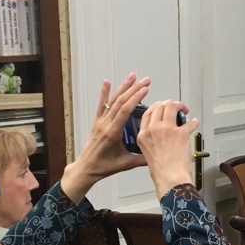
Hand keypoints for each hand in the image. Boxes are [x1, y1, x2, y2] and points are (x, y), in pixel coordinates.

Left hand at [60, 74, 150, 204]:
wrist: (86, 168)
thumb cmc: (104, 167)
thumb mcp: (126, 164)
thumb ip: (142, 159)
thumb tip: (159, 154)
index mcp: (113, 132)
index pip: (125, 111)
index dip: (135, 98)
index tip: (145, 89)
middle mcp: (106, 124)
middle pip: (120, 102)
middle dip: (134, 89)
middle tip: (146, 80)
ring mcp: (100, 122)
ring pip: (112, 101)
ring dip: (123, 88)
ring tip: (132, 76)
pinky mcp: (97, 122)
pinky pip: (101, 105)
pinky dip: (104, 93)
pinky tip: (107, 82)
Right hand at [138, 99, 199, 197]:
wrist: (170, 178)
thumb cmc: (160, 170)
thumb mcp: (147, 151)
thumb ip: (152, 138)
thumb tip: (163, 129)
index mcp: (143, 134)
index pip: (147, 113)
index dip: (156, 106)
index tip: (162, 106)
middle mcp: (152, 129)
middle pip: (159, 106)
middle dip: (169, 103)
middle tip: (175, 106)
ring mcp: (166, 129)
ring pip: (172, 107)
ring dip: (180, 105)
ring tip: (184, 110)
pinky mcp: (180, 133)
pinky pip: (188, 123)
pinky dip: (193, 122)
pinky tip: (194, 122)